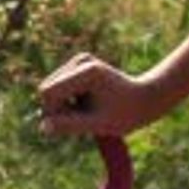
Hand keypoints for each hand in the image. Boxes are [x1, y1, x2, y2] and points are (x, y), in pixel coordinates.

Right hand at [36, 54, 172, 138]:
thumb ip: (70, 126)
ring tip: (88, 111)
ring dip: (64, 106)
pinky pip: (58, 87)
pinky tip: (86, 104)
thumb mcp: (99, 124)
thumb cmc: (126, 113)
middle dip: (58, 109)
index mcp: (86, 71)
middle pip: (47, 89)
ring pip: (51, 89)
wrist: (145, 98)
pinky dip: (68, 100)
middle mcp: (80, 60)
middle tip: (83, 120)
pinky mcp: (78, 65)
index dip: (53, 112)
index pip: (48, 92)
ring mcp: (78, 60)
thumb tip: (43, 128)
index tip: (71, 125)